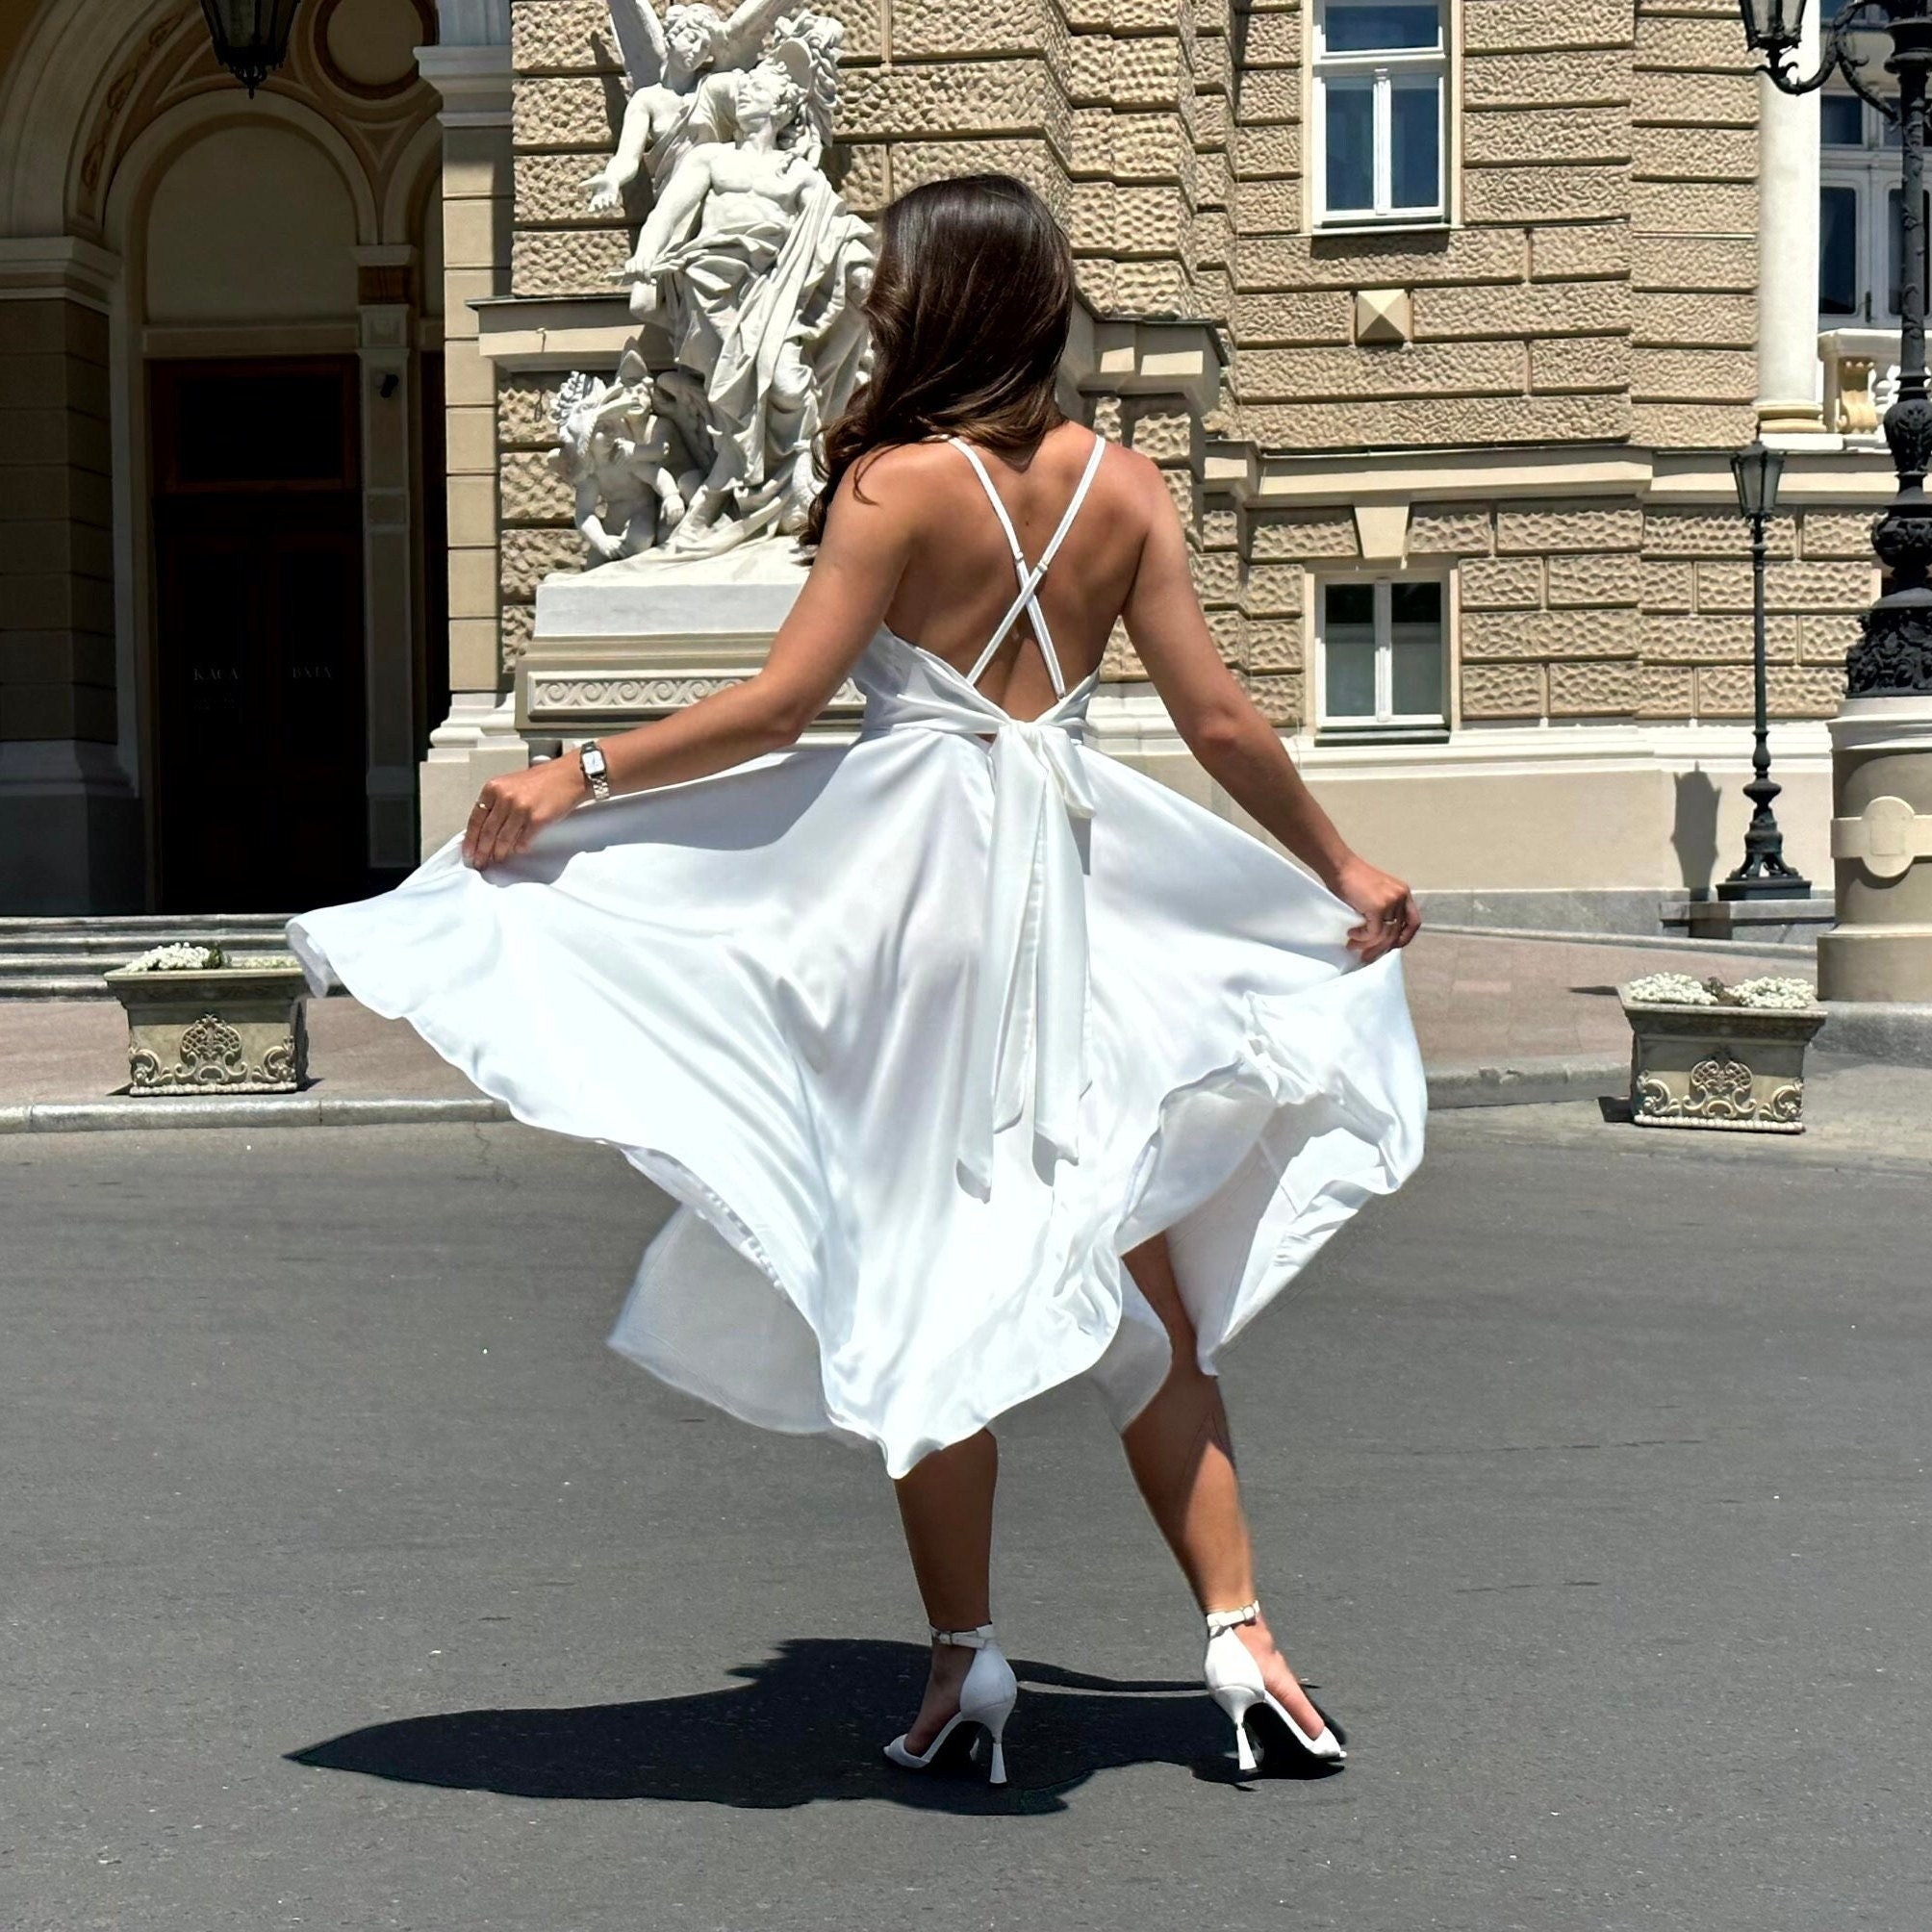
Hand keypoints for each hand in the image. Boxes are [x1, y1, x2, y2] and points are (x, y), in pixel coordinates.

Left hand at [462, 755, 589, 869]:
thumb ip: (496, 803)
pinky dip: (519, 848)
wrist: (568, 776)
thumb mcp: (510, 785)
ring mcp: (521, 808)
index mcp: (494, 788)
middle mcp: (505, 797)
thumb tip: (485, 829)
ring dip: (499, 853)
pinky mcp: (537, 819)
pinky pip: (523, 841)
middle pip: (487, 832)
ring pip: (503, 839)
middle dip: (482, 851)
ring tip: (497, 859)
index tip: (468, 852)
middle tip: (480, 862)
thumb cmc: (542, 781)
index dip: (470, 839)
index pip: (475, 819)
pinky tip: (517, 850)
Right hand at [583, 169, 620, 212]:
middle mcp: (601, 201)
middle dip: (598, 207)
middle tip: (597, 203)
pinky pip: (612, 204)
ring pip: (606, 207)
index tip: (589, 211)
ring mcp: (608, 201)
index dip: (591, 210)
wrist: (610, 177)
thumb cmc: (600, 180)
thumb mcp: (592, 182)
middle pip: (599, 209)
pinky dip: (610, 201)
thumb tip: (578, 189)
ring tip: (605, 196)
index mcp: (595, 198)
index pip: (592, 207)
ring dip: (604, 203)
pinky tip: (610, 196)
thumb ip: (585, 185)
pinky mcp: (613, 199)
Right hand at [1328, 854, 1420, 964]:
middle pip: (1397, 932)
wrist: (1339, 866)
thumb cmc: (1351, 880)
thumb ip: (1382, 911)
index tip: (1392, 947)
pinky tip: (1351, 934)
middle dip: (1381, 948)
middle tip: (1367, 956)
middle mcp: (1401, 897)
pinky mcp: (1378, 907)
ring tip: (1352, 946)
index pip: (1413, 921)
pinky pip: (1373, 932)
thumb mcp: (1375, 894)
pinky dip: (1361, 938)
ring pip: (1385, 935)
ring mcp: (1391, 901)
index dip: (1405, 938)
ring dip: (1368, 945)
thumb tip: (1378, 938)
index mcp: (1403, 893)